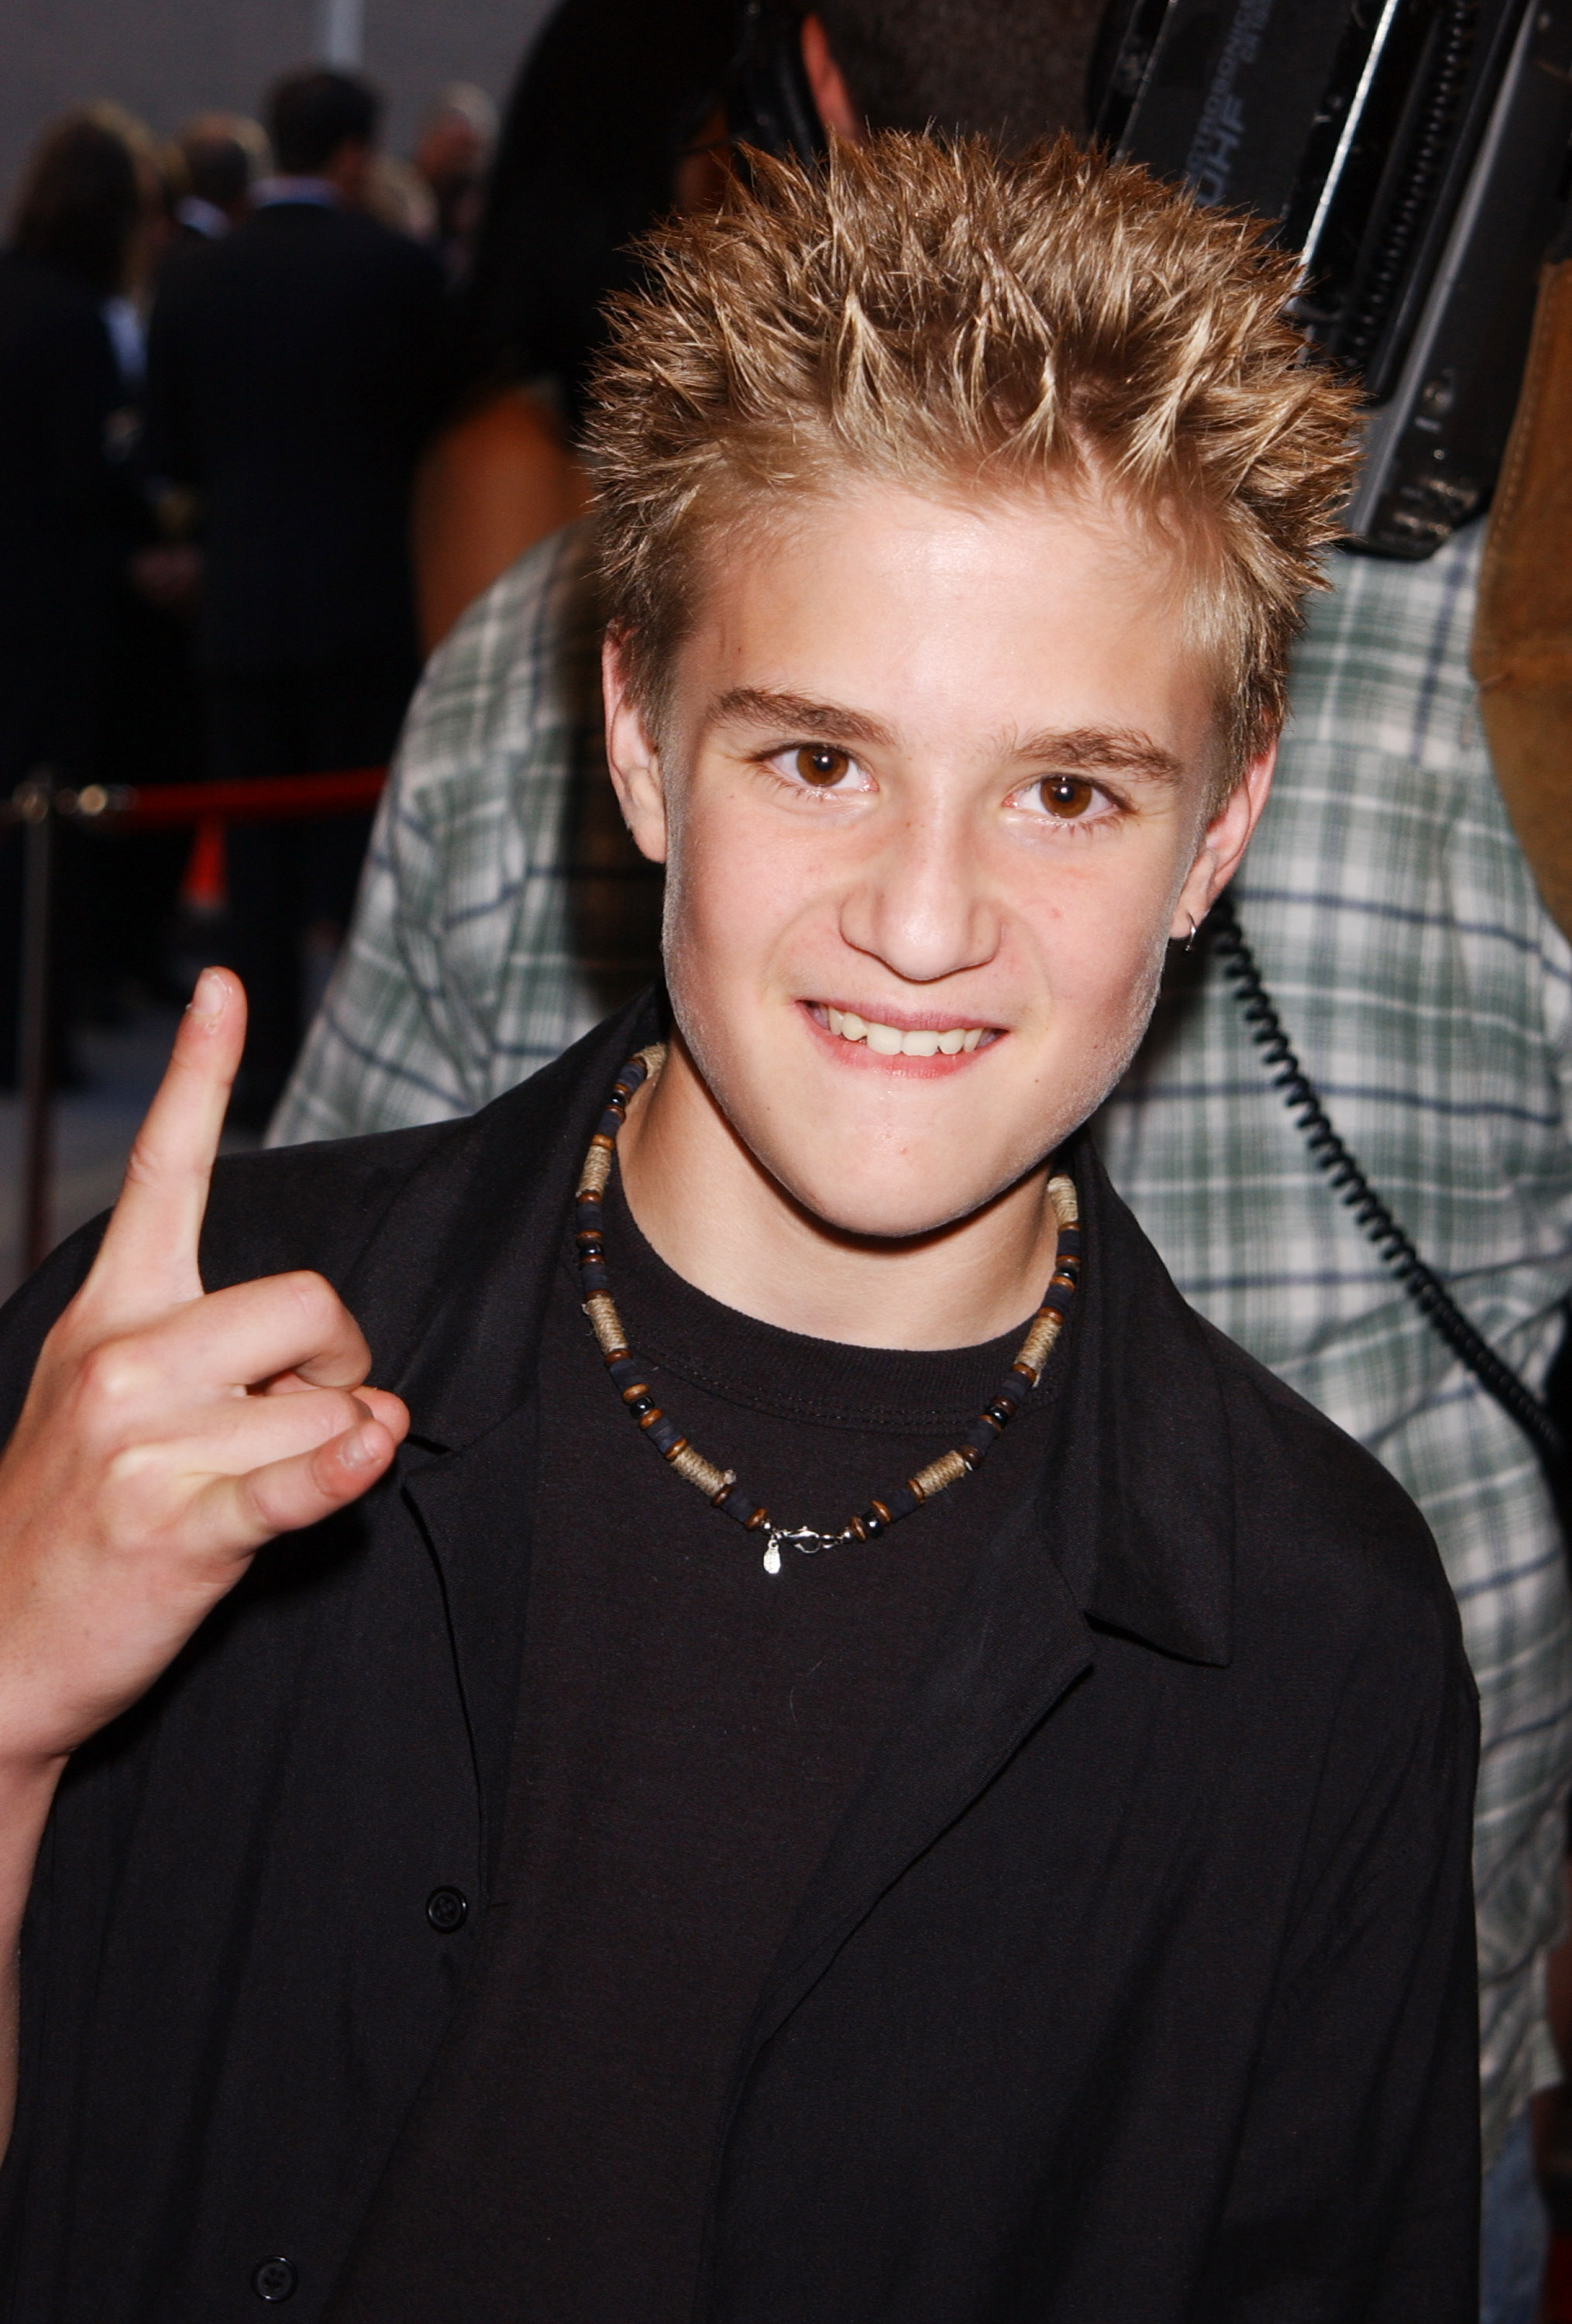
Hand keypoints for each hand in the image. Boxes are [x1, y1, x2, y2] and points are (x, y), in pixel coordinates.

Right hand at [0, 970, 408, 1768]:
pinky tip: (365, 1456)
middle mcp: (122, 1356)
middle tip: (299, 1413)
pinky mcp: (182, 1525)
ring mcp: (148, 1442)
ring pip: (328, 1399)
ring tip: (255, 1486)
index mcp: (110, 1310)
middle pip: (310, 1300)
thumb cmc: (77, 1516)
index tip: (222, 986)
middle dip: (337, 1357)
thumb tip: (360, 1390)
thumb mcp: (114, 1405)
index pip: (163, 1169)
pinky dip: (344, 1468)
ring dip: (330, 1445)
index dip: (198, 1073)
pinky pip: (299, 1474)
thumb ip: (223, 1360)